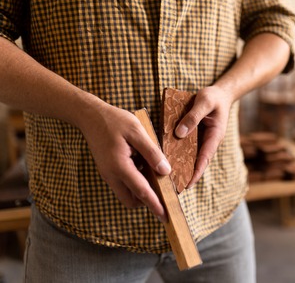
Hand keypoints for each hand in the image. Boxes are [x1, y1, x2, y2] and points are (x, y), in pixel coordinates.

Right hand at [77, 104, 170, 221]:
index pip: (142, 192)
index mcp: (120, 167)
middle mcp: (112, 175)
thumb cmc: (114, 121)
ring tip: (155, 175)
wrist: (90, 116)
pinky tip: (144, 166)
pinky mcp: (108, 171)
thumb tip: (165, 171)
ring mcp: (108, 174)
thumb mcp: (137, 132)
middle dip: (147, 202)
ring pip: (127, 194)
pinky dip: (135, 182)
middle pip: (132, 200)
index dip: (155, 205)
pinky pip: (123, 184)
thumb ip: (152, 152)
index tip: (166, 217)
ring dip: (141, 191)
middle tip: (164, 194)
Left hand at [175, 85, 233, 188]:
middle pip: (198, 162)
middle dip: (188, 174)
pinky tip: (166, 159)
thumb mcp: (204, 102)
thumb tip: (179, 134)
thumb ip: (193, 117)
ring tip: (168, 179)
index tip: (188, 184)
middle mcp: (208, 141)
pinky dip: (178, 153)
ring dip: (182, 166)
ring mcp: (202, 139)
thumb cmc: (214, 97)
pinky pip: (187, 147)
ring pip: (191, 156)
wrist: (220, 93)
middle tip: (175, 188)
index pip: (205, 158)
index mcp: (214, 136)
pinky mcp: (195, 135)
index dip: (196, 172)